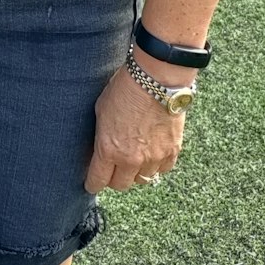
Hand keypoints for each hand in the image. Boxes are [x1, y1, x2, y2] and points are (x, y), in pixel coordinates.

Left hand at [85, 63, 185, 193]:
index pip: (98, 180)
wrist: (156, 79)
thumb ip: (101, 137)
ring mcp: (154, 158)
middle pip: (121, 185)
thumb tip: (100, 151)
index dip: (93, 183)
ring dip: (136, 172)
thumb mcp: (101, 111)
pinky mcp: (172, 152)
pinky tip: (152, 153)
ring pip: (142, 180)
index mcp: (108, 149)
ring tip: (134, 158)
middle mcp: (131, 159)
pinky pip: (163, 170)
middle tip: (113, 168)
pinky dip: (157, 165)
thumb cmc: (124, 89)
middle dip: (114, 178)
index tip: (92, 182)